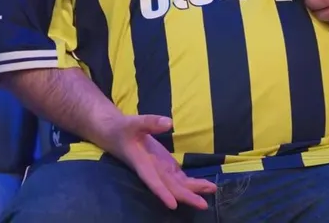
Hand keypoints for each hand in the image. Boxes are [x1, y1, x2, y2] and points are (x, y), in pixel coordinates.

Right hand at [100, 114, 216, 209]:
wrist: (116, 134)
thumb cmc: (122, 129)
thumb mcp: (133, 122)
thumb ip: (150, 122)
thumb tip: (169, 123)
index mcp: (142, 164)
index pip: (152, 181)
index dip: (162, 193)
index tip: (173, 205)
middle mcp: (153, 171)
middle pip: (170, 188)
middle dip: (186, 196)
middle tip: (204, 204)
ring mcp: (161, 170)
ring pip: (178, 184)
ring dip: (194, 189)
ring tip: (212, 189)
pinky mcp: (166, 166)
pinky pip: (180, 178)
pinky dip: (192, 183)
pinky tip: (205, 186)